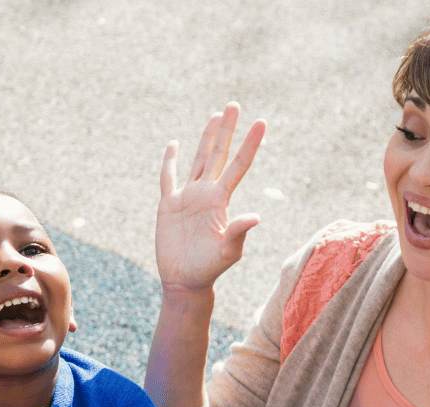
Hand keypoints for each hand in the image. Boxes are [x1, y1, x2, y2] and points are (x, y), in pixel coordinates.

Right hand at [156, 101, 265, 296]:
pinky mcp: (169, 205)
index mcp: (221, 200)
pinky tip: (174, 144)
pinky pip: (168, 178)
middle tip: (234, 105)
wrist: (185, 279)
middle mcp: (206, 193)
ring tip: (215, 116)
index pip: (239, 165)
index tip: (261, 122)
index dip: (250, 144)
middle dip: (226, 130)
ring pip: (198, 159)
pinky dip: (170, 162)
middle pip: (219, 154)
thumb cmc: (210, 268)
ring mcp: (187, 197)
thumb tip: (256, 216)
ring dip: (206, 138)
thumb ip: (239, 232)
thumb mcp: (228, 251)